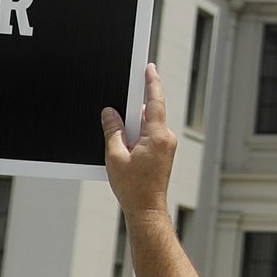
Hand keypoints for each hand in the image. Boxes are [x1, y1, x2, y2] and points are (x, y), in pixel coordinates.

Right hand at [102, 63, 176, 216]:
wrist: (147, 209)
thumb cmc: (133, 188)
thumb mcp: (115, 156)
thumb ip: (112, 130)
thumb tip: (110, 113)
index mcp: (158, 136)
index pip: (155, 101)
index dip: (151, 82)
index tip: (149, 67)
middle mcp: (166, 138)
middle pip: (148, 113)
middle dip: (131, 112)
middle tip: (116, 116)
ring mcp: (166, 145)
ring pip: (147, 125)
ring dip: (132, 127)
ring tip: (120, 145)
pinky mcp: (163, 152)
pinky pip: (149, 135)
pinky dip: (136, 136)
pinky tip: (125, 148)